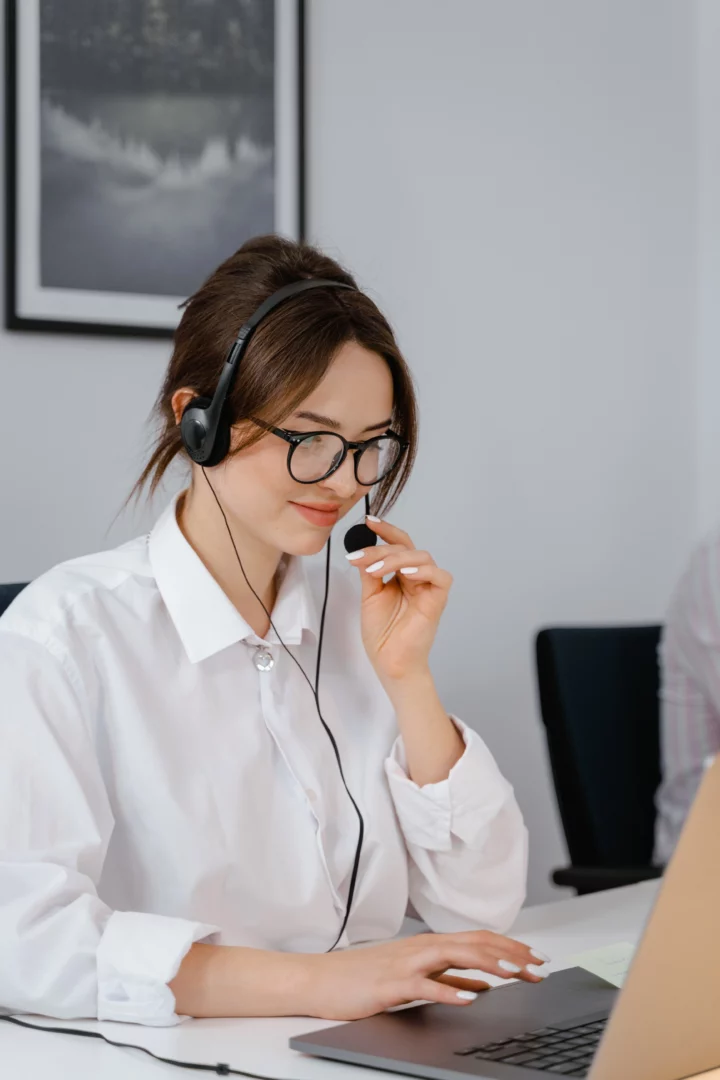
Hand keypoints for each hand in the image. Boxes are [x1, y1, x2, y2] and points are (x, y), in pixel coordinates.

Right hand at [302, 930, 548, 1020]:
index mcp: (429, 946)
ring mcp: (407, 963)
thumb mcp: (414, 975)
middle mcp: (422, 948)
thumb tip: (481, 984)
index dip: (510, 946)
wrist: (320, 978)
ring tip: (514, 971)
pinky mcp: (392, 984)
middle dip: (510, 952)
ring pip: (454, 956)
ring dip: (487, 962)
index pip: (479, 940)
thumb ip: (449, 978)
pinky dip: (449, 990)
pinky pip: (425, 986)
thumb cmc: (363, 977)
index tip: (537, 958)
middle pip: (474, 944)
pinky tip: (469, 998)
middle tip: (538, 964)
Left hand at [346, 518, 451, 682]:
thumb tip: (362, 550)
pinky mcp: (438, 599)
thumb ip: (369, 572)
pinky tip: (403, 574)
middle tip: (361, 558)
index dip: (385, 531)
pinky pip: (439, 576)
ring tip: (375, 570)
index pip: (397, 545)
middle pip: (407, 547)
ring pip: (421, 556)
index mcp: (401, 575)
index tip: (368, 521)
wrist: (390, 662)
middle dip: (383, 547)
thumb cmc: (382, 634)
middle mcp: (417, 577)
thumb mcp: (369, 596)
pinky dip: (422, 570)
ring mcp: (428, 587)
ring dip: (396, 558)